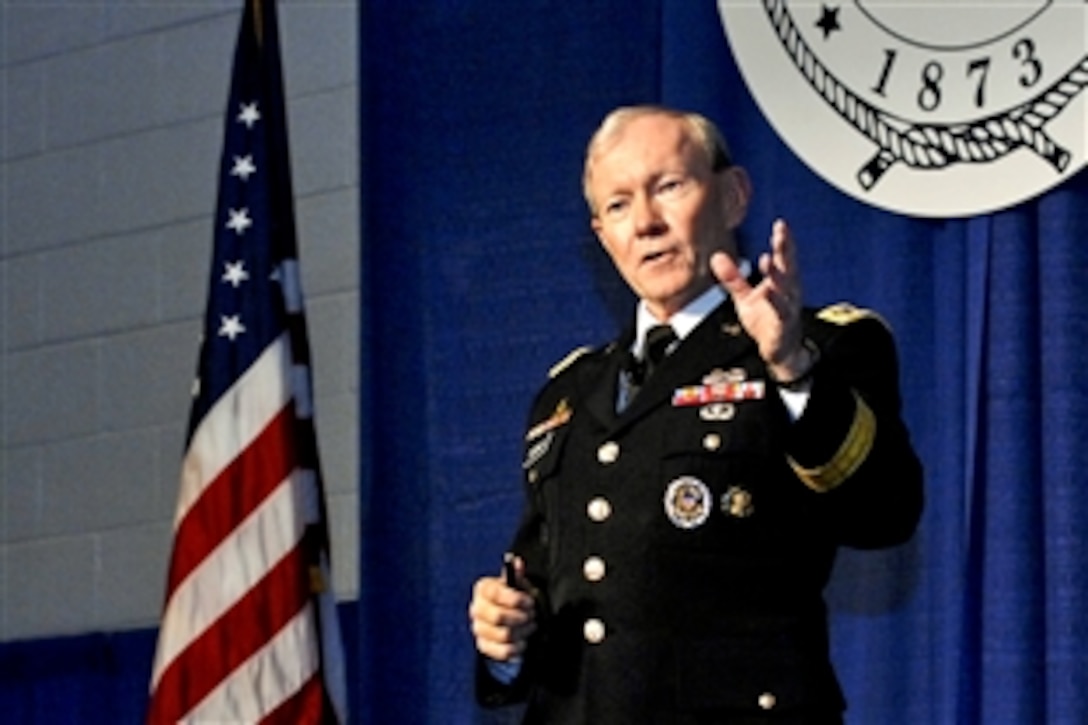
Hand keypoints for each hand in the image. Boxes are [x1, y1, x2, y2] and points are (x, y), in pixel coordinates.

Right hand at [468, 556, 536, 660]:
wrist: (507, 618)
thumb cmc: (513, 597)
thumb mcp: (517, 584)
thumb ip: (517, 574)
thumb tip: (516, 562)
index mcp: (483, 589)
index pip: (494, 594)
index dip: (514, 599)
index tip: (530, 602)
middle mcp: (476, 608)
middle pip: (497, 617)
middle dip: (520, 617)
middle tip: (533, 615)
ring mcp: (478, 628)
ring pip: (502, 635)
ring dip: (522, 632)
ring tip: (531, 626)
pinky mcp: (483, 645)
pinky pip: (501, 651)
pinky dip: (516, 648)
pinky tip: (523, 641)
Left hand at [711, 218, 810, 380]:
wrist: (780, 350)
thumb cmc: (766, 320)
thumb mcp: (745, 298)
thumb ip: (733, 278)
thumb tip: (716, 256)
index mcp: (782, 282)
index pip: (784, 258)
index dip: (784, 241)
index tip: (781, 224)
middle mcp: (789, 291)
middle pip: (789, 266)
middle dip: (785, 249)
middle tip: (781, 232)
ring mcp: (789, 308)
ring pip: (785, 288)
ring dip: (777, 273)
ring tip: (767, 258)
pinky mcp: (783, 325)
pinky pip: (780, 312)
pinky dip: (775, 301)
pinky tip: (768, 291)